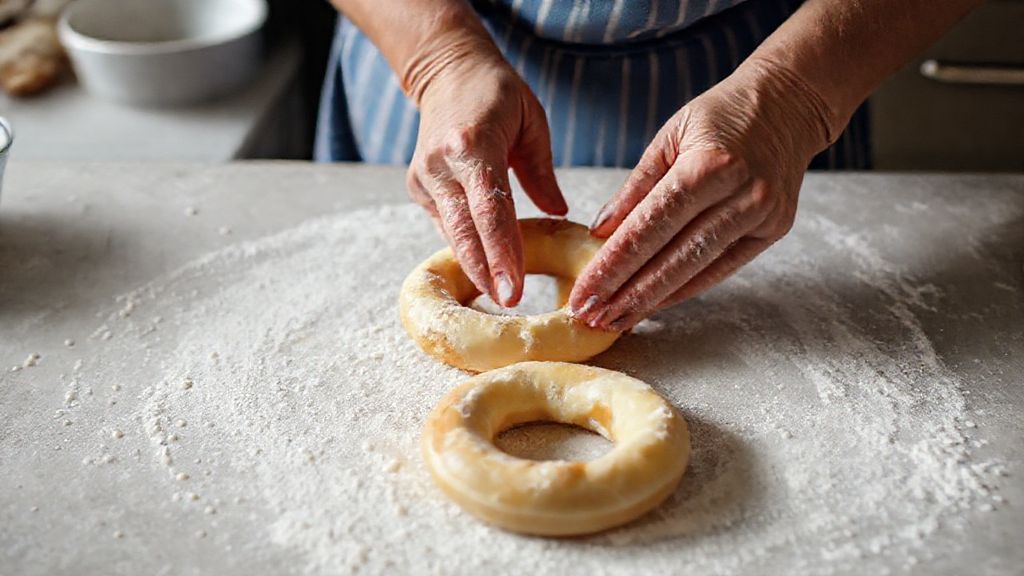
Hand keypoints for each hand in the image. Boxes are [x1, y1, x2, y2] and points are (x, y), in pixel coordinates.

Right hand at [407, 55, 566, 306]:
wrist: (447, 72)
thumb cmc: (496, 95)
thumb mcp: (531, 122)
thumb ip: (542, 173)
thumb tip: (560, 213)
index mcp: (472, 144)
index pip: (490, 209)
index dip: (504, 251)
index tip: (515, 287)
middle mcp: (441, 164)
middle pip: (465, 230)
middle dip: (486, 270)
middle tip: (508, 303)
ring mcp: (424, 177)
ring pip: (452, 233)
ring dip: (476, 264)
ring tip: (501, 294)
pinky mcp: (418, 187)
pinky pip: (447, 224)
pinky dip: (467, 245)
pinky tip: (486, 267)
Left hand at [569, 58, 834, 330]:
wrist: (791, 103)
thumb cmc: (722, 115)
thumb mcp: (671, 136)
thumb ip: (636, 187)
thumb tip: (599, 233)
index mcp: (709, 165)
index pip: (650, 226)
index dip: (613, 265)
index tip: (584, 293)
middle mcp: (740, 194)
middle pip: (672, 257)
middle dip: (627, 293)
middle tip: (591, 317)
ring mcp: (762, 215)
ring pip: (696, 270)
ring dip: (652, 300)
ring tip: (616, 320)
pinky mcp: (773, 231)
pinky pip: (721, 269)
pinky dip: (684, 289)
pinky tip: (654, 305)